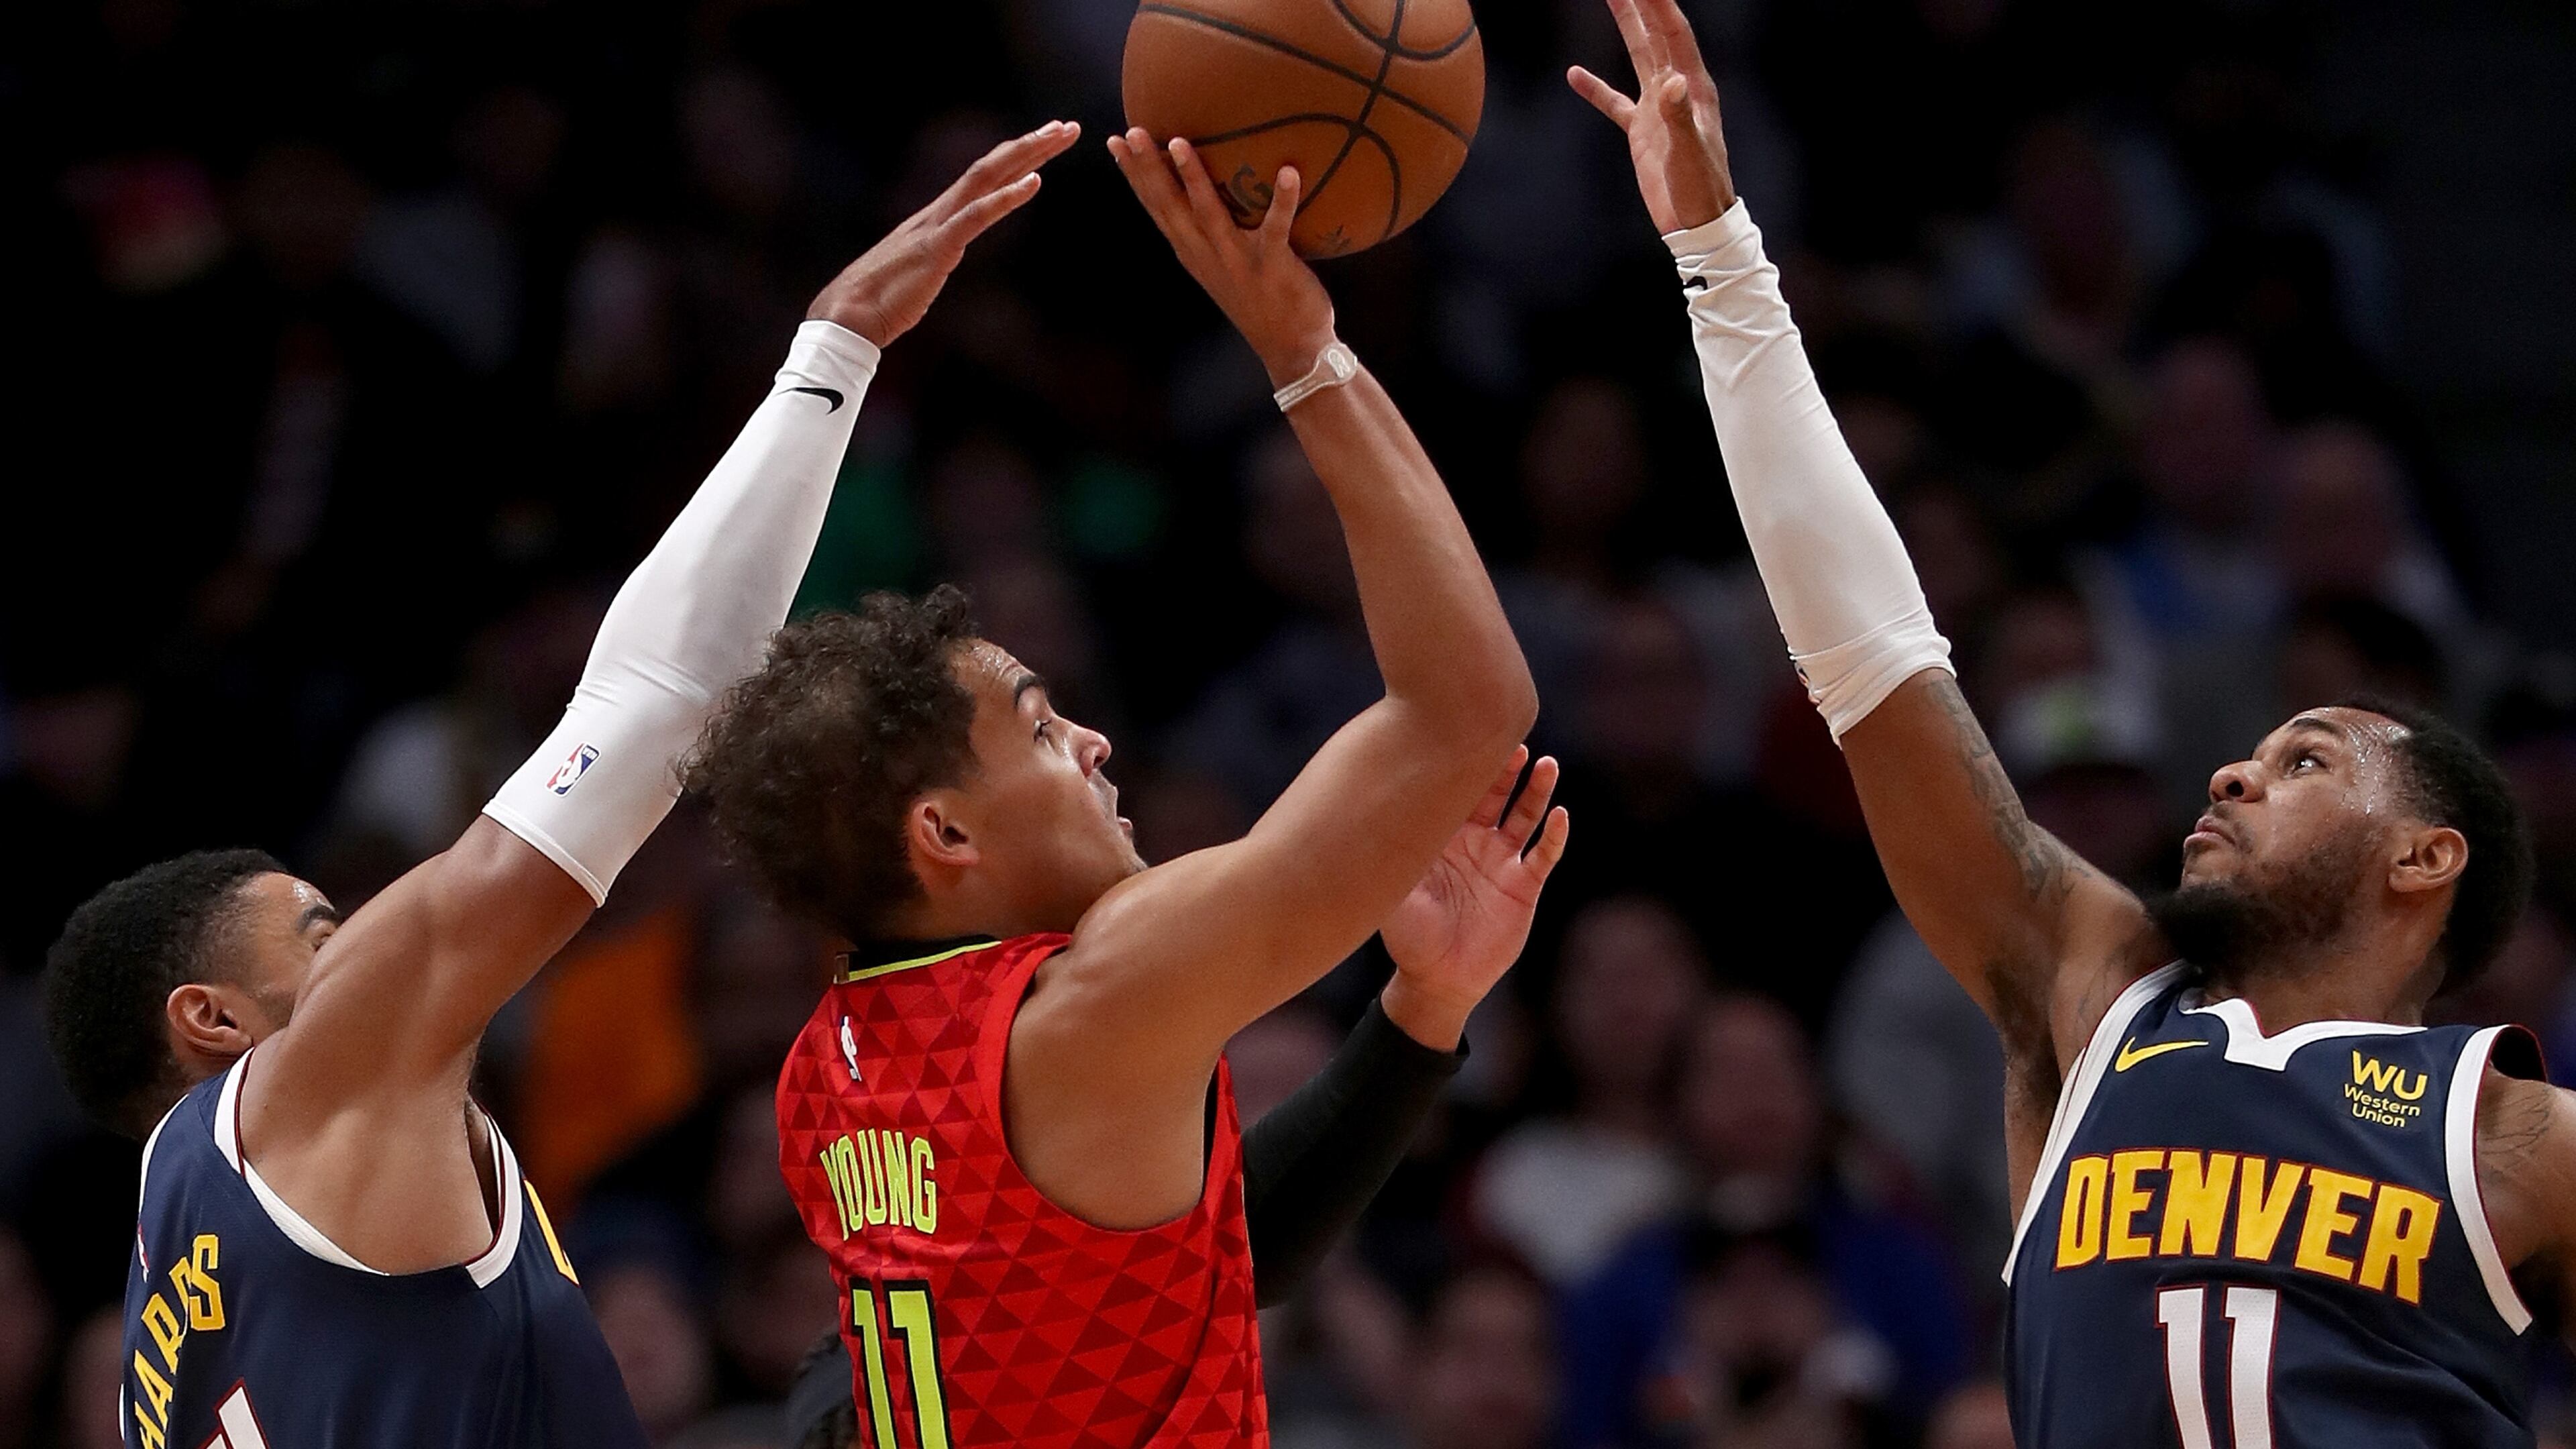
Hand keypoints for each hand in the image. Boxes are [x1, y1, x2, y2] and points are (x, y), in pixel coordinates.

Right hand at [808, 120, 1080, 346]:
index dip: (1017, 159)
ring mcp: (938, 226)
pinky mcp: (937, 248)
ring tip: (1058, 137)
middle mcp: (940, 212)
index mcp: (938, 217)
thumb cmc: (881, 300)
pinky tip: (1034, 183)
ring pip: (986, 179)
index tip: (1049, 144)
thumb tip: (944, 252)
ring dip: (1026, 156)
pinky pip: (975, 217)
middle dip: (1031, 145)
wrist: (848, 317)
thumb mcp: (921, 270)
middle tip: (1067, 127)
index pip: (984, 179)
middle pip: (991, 167)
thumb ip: (936, 253)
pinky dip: (1005, 198)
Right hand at [1108, 128, 1337, 386]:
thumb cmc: (1263, 301)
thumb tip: (1207, 191)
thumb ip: (1211, 233)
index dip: (1134, 175)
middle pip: (1170, 205)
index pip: (1156, 207)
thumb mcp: (1223, 266)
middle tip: (1131, 133)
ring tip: (1178, 142)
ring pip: (1208, 212)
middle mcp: (1207, 253)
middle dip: (1148, 168)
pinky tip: (1289, 171)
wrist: (1292, 349)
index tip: (1115, 142)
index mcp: (1193, 252)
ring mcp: (1237, 259)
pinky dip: (1283, 199)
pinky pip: (1277, 226)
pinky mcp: (1272, 263)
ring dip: (1192, 177)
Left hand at [1378, 749, 1571, 1050]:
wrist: (1437, 980)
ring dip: (1536, 791)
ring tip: (1546, 765)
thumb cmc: (1409, 937)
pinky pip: (1543, 855)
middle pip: (1495, 794)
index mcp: (1442, 837)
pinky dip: (1553, 835)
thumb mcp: (1393, 895)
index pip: (1456, 791)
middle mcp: (1475, 842)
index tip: (1470, 737)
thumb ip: (1388, 859)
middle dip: (1504, 768)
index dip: (1466, 765)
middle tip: (1512, 741)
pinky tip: (1560, 815)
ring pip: (1525, 816)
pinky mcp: (1524, 886)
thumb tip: (1363, 819)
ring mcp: (1501, 862)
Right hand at [1567, 0, 1737, 232]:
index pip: (1673, 35)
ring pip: (1638, 57)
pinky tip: (1575, 74)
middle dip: (1641, 4)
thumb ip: (1679, 116)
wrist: (1695, 223)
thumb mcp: (1689, 153)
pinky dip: (1596, 89)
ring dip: (1625, 27)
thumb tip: (1671, 80)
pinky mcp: (1642, 131)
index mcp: (1692, 88)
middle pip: (1655, 35)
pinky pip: (1615, 102)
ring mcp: (1657, 109)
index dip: (1659, 5)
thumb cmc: (1700, 189)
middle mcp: (1676, 90)